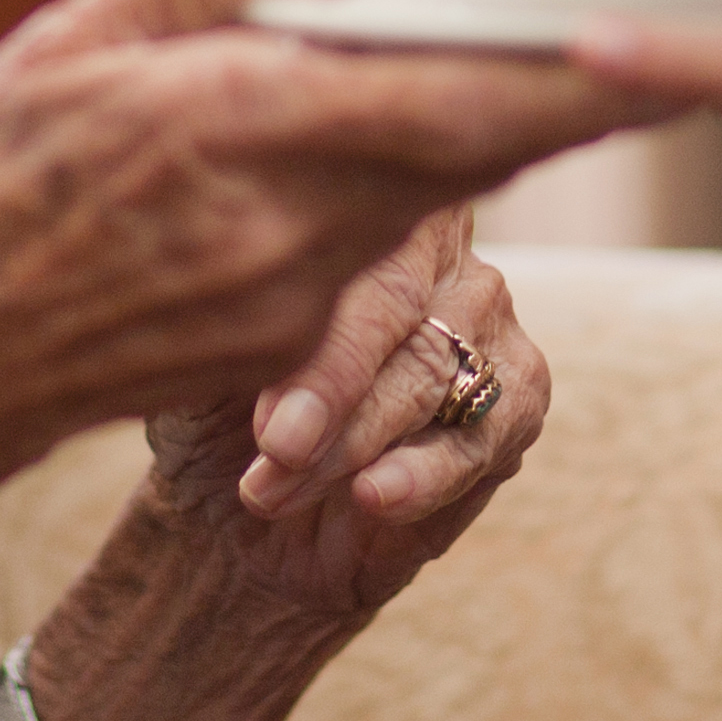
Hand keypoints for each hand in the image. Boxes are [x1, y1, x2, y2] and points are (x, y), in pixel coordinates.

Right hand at [0, 0, 638, 504]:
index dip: (573, 67)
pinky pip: (363, 254)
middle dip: (565, 87)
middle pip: (474, 155)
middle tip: (654, 16)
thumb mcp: (55, 48)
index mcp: (226, 134)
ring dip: (482, 134)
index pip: (452, 99)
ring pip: (423, 200)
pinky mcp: (264, 349)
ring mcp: (277, 307)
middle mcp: (275, 233)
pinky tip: (391, 137)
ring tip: (536, 54)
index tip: (662, 16)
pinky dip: (398, 189)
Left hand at [143, 211, 541, 617]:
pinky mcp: (516, 407)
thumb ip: (239, 326)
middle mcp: (448, 257)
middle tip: (272, 460)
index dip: (323, 350)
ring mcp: (494, 329)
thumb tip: (255, 319)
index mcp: (374, 209)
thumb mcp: (205, 360)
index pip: (365, 264)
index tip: (270, 426)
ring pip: (438, 384)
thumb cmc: (211, 407)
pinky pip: (480, 443)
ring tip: (278, 491)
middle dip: (334, 403)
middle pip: (406, 326)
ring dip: (355, 448)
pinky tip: (370, 498)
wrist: (237, 511)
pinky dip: (422, 478)